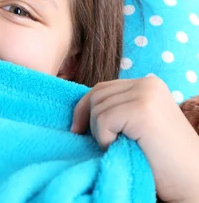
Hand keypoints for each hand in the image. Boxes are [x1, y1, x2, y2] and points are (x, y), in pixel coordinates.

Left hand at [71, 76, 198, 201]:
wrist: (191, 180)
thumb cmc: (162, 157)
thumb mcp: (138, 123)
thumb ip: (119, 107)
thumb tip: (80, 107)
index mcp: (148, 84)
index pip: (102, 88)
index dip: (84, 108)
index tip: (78, 130)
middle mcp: (148, 83)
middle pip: (96, 94)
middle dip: (88, 120)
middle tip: (99, 143)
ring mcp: (146, 95)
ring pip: (97, 107)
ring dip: (99, 133)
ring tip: (118, 147)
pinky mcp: (143, 111)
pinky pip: (103, 120)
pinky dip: (104, 138)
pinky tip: (119, 148)